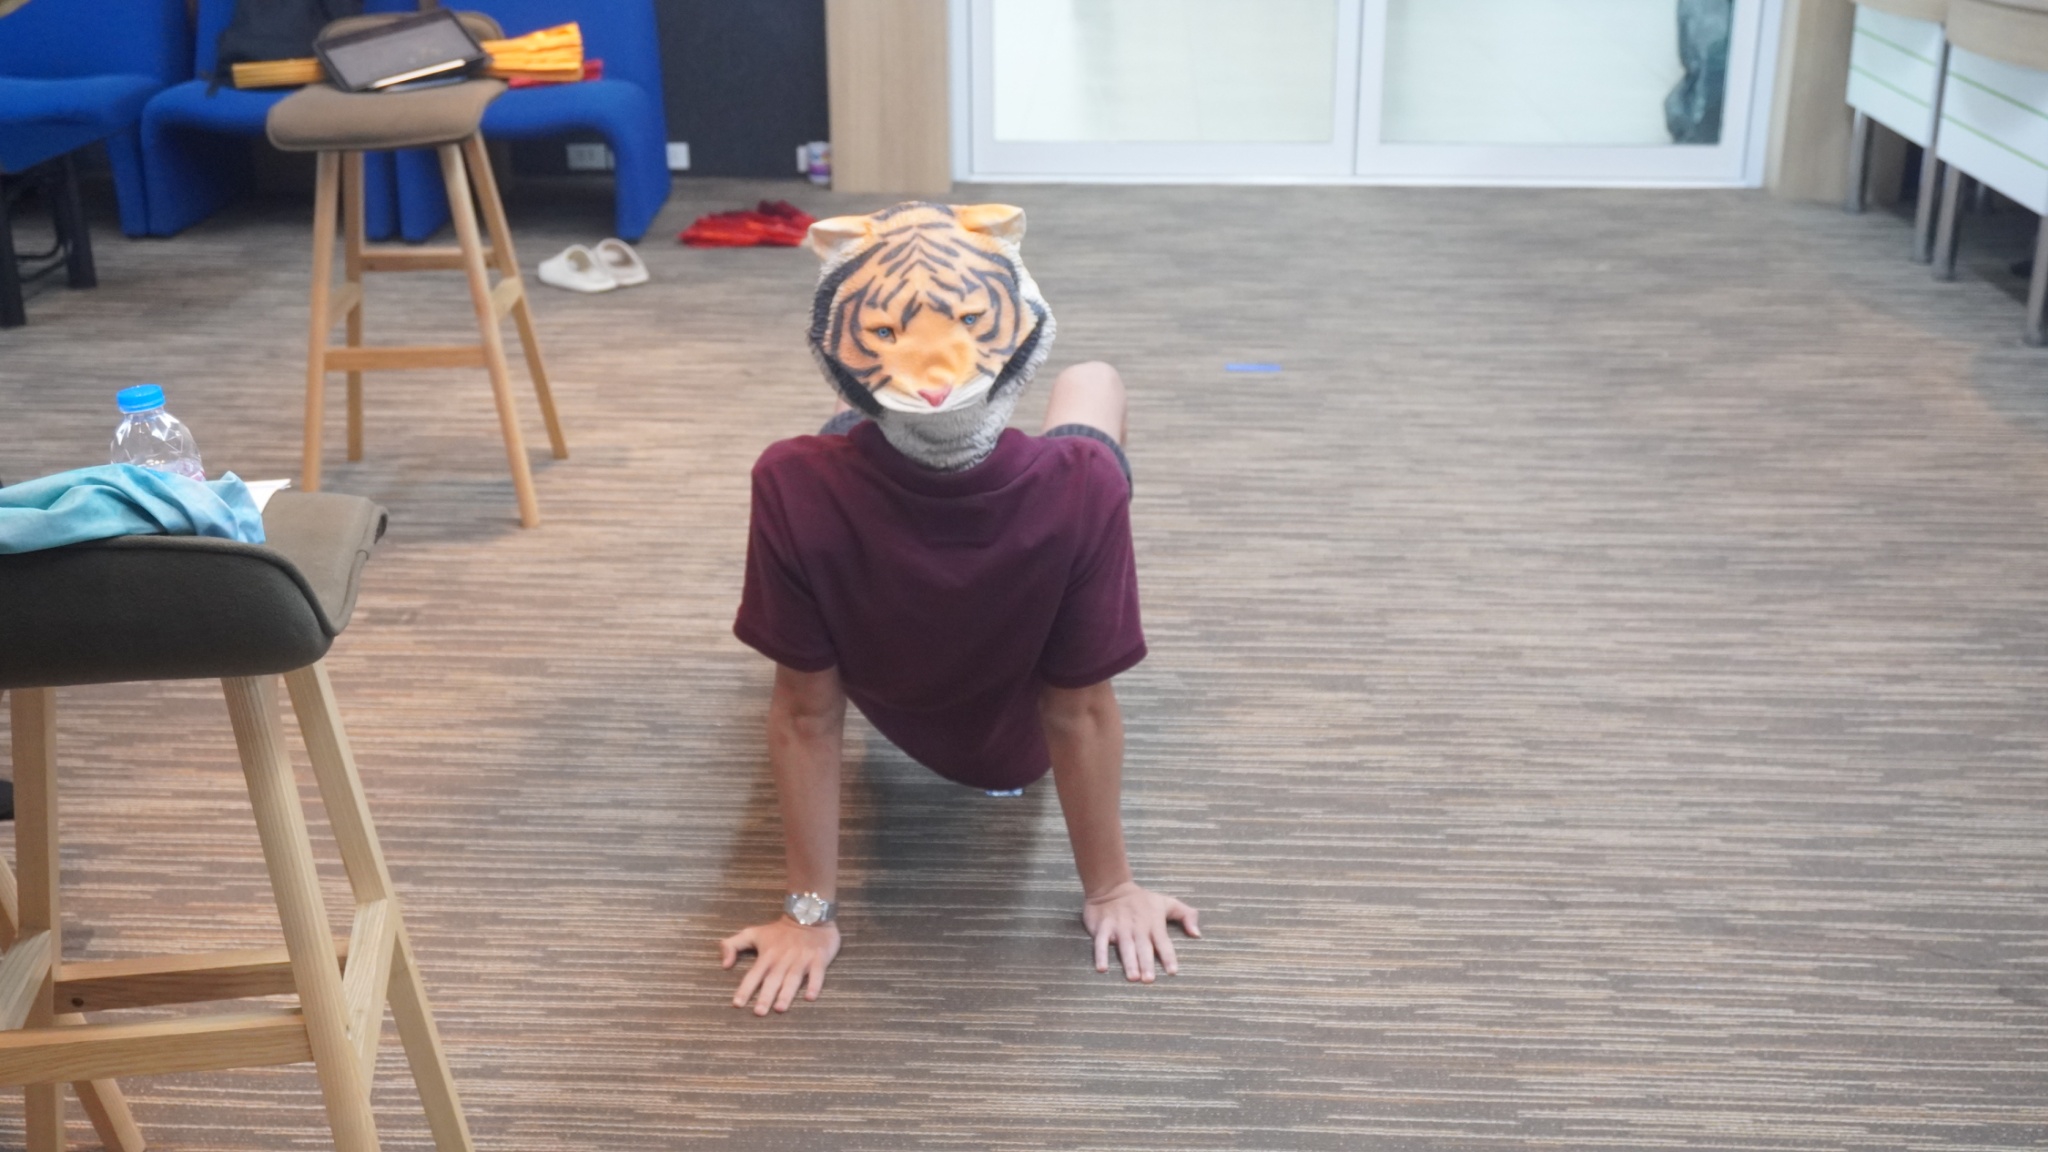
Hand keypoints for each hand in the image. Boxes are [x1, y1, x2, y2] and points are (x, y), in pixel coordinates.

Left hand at [720, 918, 841, 1015]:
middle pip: (772, 980)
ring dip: (786, 993)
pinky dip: (814, 985)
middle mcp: (783, 959)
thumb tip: (724, 964)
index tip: (738, 1004)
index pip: (753, 974)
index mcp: (767, 955)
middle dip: (765, 996)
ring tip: (780, 1008)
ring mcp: (801, 959)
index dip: (745, 989)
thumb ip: (732, 945)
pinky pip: (817, 974)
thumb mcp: (752, 933)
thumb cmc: (779, 930)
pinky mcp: (818, 959)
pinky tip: (810, 997)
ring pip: (792, 979)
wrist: (809, 914)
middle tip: (759, 1012)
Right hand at [1081, 882, 1200, 982]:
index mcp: (1154, 923)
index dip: (1168, 956)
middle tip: (1148, 980)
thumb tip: (1197, 934)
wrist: (1111, 886)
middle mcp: (1137, 926)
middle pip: (1143, 947)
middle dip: (1146, 963)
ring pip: (1125, 946)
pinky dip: (1101, 954)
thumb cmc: (1142, 900)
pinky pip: (1100, 942)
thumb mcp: (1167, 902)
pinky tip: (1102, 969)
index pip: (1163, 942)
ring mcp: (1119, 927)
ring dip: (1129, 961)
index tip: (1172, 971)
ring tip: (1132, 977)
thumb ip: (1186, 915)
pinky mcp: (1102, 927)